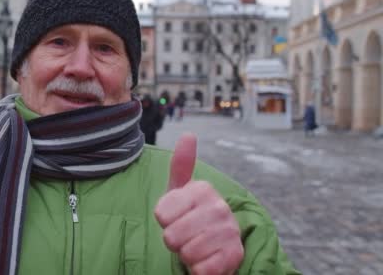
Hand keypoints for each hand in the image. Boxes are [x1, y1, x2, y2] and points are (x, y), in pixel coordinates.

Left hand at [154, 134, 243, 274]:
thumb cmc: (192, 217)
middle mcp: (220, 207)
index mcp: (203, 189)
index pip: (161, 214)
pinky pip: (201, 269)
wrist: (216, 248)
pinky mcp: (235, 256)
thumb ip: (181, 166)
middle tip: (186, 236)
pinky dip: (198, 270)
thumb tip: (188, 134)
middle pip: (171, 236)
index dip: (164, 221)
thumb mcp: (181, 191)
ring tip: (196, 247)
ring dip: (186, 256)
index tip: (176, 218)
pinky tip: (206, 261)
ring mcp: (230, 232)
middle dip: (174, 241)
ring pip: (186, 253)